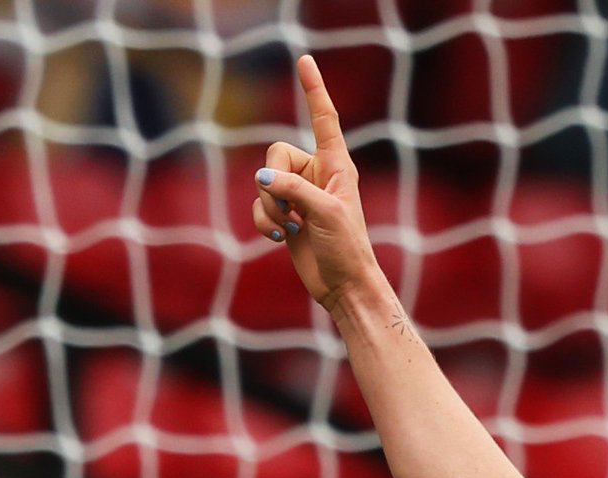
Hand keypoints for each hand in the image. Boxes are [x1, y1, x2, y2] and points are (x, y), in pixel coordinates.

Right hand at [252, 54, 383, 313]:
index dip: (313, 90)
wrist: (345, 288)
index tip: (305, 60)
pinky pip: (260, 207)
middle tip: (291, 211)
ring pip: (263, 183)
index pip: (323, 119)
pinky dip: (264, 223)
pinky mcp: (287, 216)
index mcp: (336, 165)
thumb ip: (293, 190)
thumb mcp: (325, 214)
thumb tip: (261, 181)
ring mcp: (300, 195)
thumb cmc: (347, 250)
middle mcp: (316, 175)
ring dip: (270, 209)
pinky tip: (280, 239)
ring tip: (291, 229)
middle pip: (275, 155)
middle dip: (274, 183)